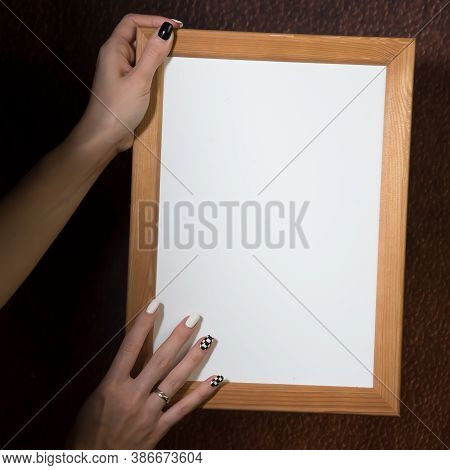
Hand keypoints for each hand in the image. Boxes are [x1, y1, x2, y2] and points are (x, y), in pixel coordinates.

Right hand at [68, 303, 222, 448]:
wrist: (94, 463)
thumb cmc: (89, 431)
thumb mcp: (96, 397)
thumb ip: (117, 377)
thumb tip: (133, 357)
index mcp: (112, 386)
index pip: (130, 347)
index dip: (143, 324)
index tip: (155, 305)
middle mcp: (132, 396)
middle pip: (160, 360)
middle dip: (178, 337)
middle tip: (193, 319)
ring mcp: (148, 412)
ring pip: (175, 380)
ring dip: (193, 358)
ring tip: (207, 340)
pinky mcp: (159, 428)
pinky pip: (184, 408)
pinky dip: (201, 393)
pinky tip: (215, 379)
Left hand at [70, 14, 181, 158]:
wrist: (105, 137)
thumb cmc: (114, 110)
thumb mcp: (139, 80)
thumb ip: (153, 55)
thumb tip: (164, 33)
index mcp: (113, 50)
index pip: (133, 22)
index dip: (153, 20)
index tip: (173, 27)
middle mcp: (116, 59)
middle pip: (139, 37)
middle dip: (157, 39)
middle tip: (176, 45)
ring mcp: (122, 73)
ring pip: (143, 56)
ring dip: (157, 58)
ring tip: (170, 63)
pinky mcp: (128, 86)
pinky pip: (143, 72)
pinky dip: (154, 72)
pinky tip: (162, 80)